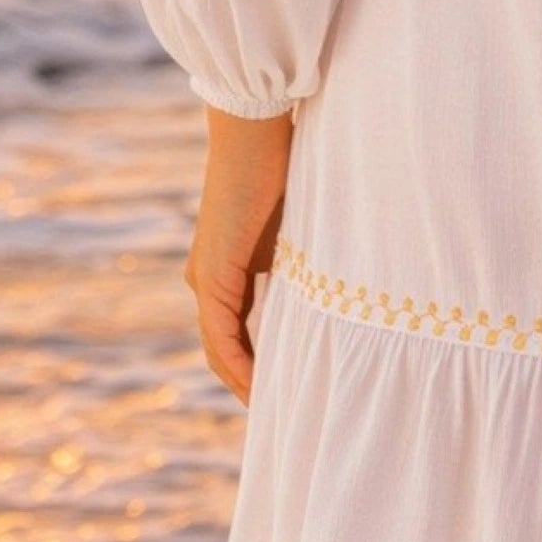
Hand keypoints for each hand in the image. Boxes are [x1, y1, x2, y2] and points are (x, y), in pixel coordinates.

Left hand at [185, 106, 292, 404]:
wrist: (255, 130)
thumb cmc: (284, 165)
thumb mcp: (299, 228)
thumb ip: (304, 262)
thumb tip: (336, 289)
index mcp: (226, 266)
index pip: (235, 331)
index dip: (256, 364)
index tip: (284, 389)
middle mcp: (207, 277)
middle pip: (223, 347)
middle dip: (250, 381)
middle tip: (281, 412)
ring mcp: (205, 277)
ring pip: (219, 346)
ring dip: (243, 380)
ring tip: (272, 410)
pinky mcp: (211, 273)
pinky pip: (220, 334)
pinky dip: (237, 362)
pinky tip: (256, 387)